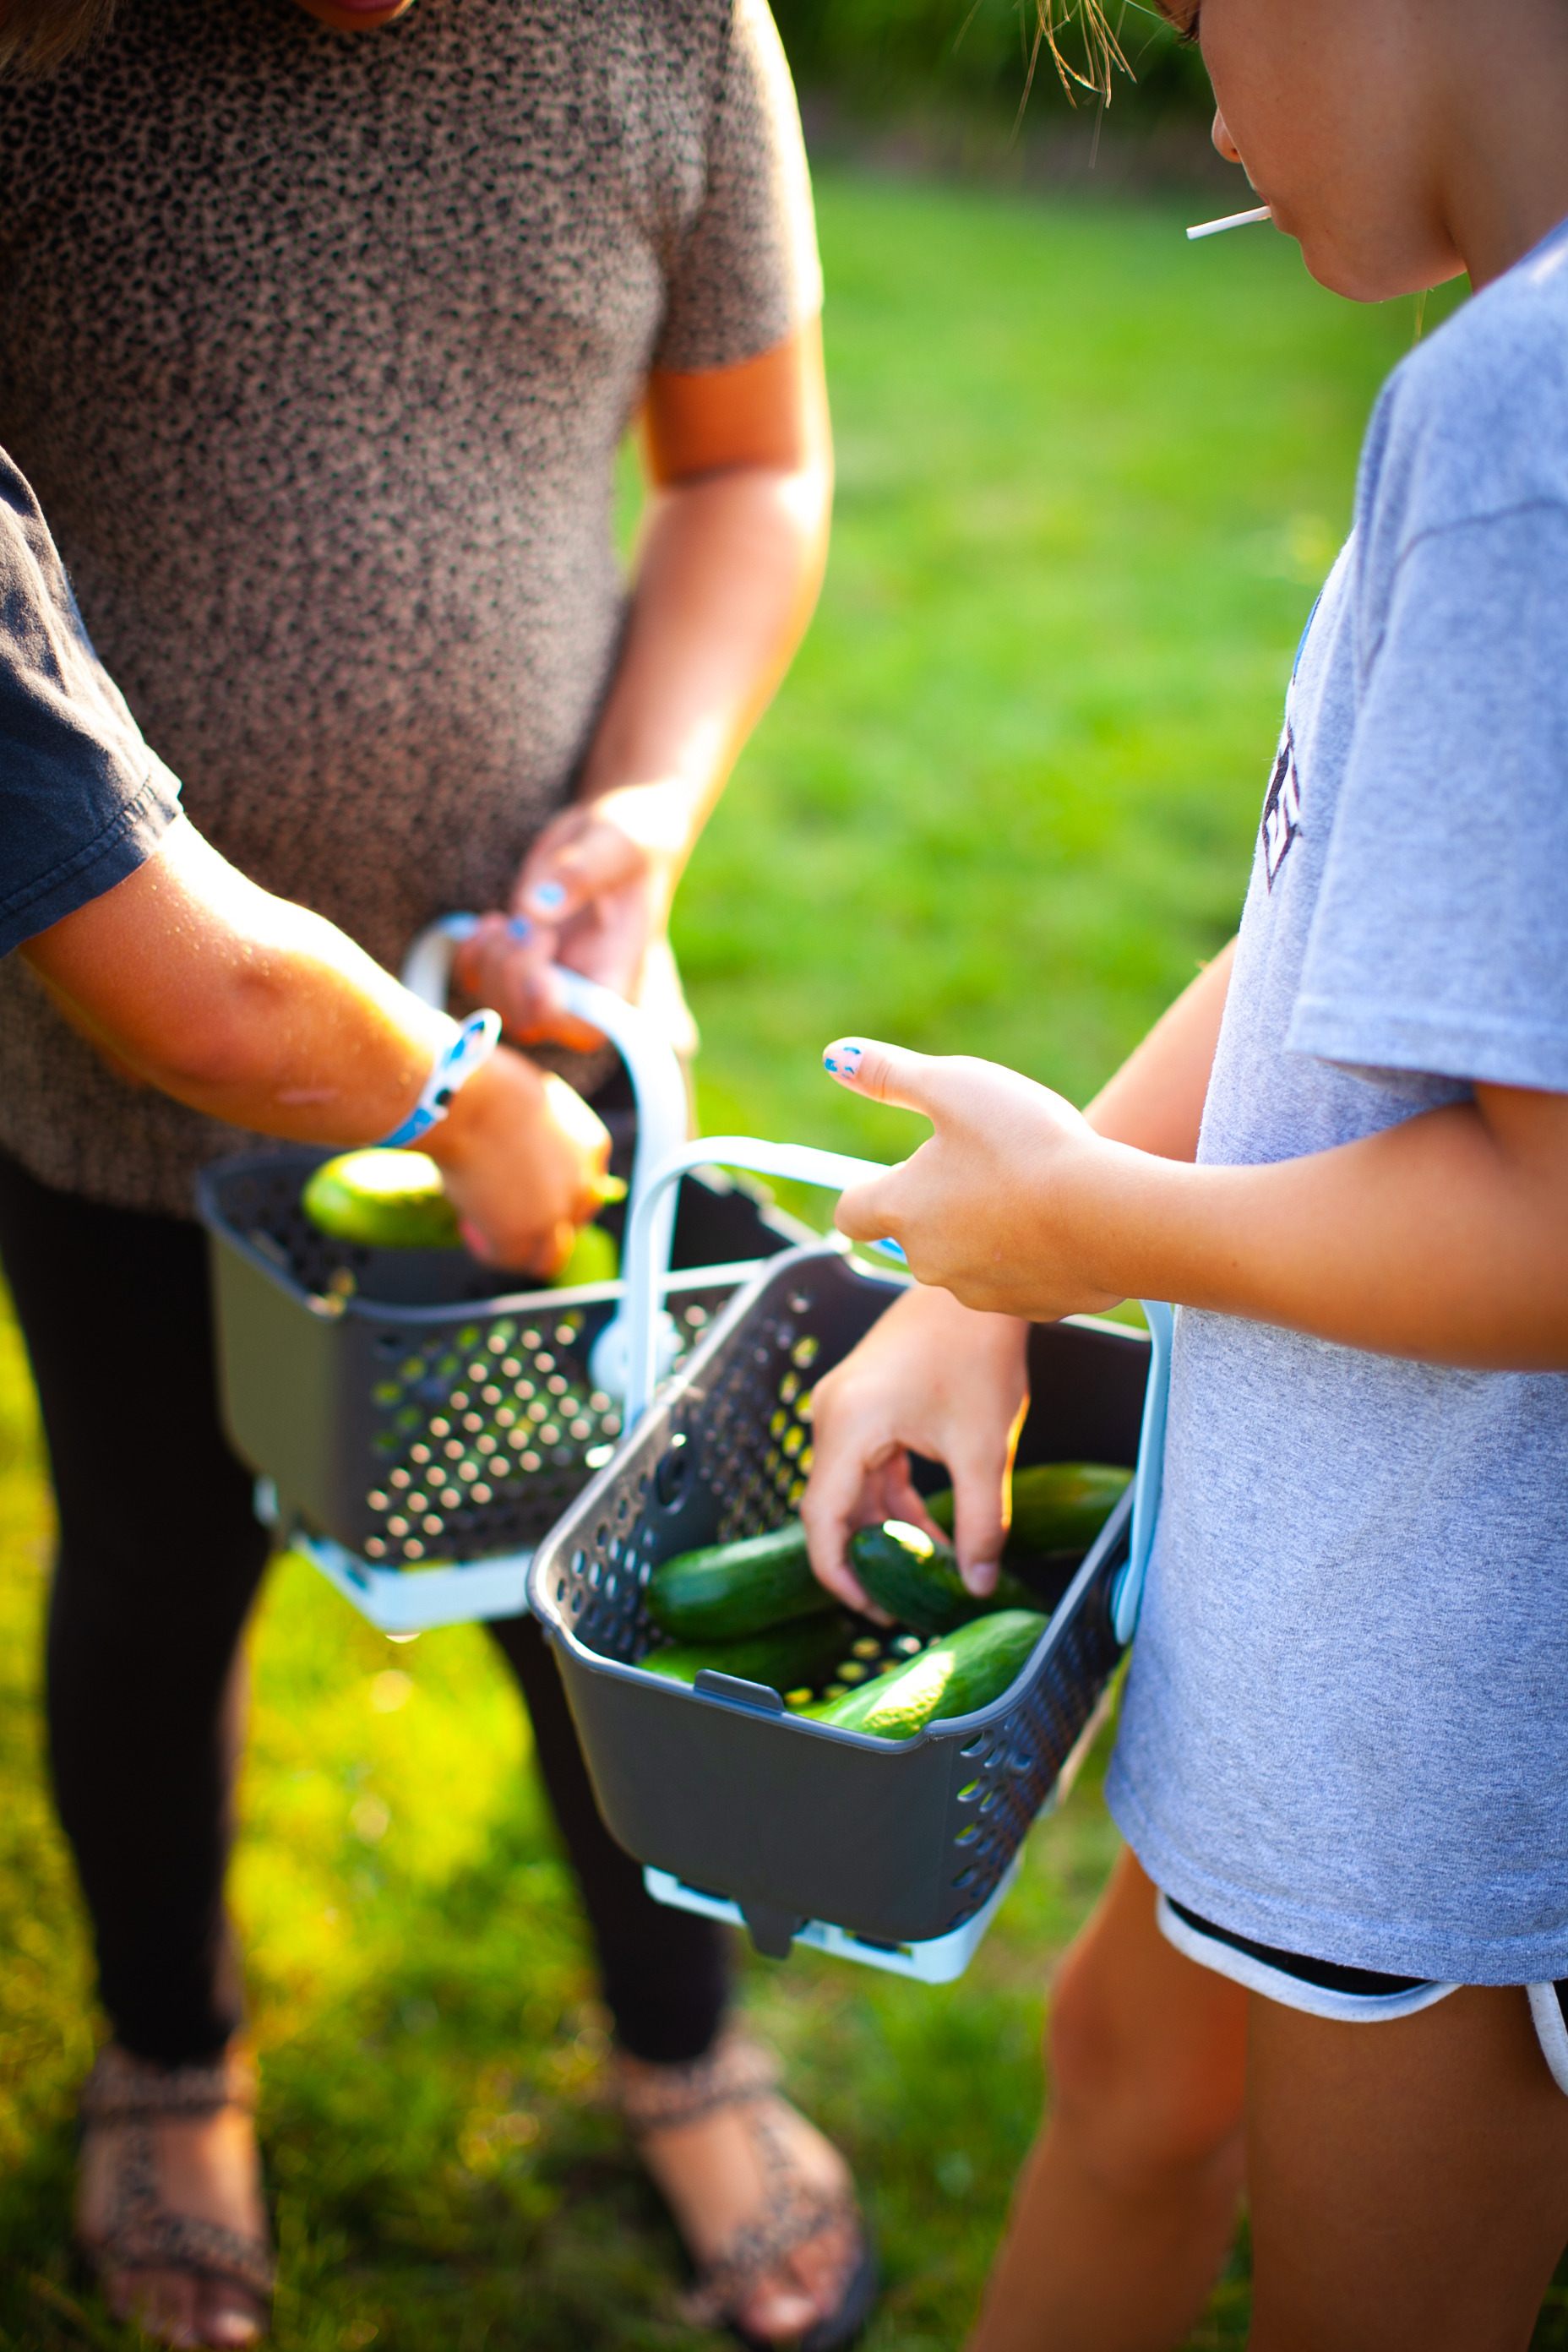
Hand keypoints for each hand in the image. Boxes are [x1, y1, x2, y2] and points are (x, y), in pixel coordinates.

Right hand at [425, 1047, 611, 1274]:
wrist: (467, 1098)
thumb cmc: (490, 1087)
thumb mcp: (535, 1101)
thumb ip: (543, 1131)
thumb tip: (520, 1146)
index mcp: (592, 1147)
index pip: (586, 1183)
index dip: (553, 1185)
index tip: (523, 1181)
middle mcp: (584, 1183)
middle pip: (574, 1219)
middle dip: (542, 1217)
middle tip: (506, 1207)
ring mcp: (556, 1212)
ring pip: (551, 1256)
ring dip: (523, 1249)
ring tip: (491, 1232)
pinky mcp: (523, 1232)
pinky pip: (511, 1260)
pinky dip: (490, 1251)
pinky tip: (470, 1231)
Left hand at [452, 783, 691, 1052]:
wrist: (612, 831)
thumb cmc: (632, 835)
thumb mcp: (617, 842)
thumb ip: (582, 874)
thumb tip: (533, 909)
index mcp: (617, 970)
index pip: (588, 1027)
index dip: (554, 1012)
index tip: (542, 958)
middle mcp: (582, 984)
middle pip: (531, 1023)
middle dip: (511, 976)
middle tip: (520, 925)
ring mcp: (547, 974)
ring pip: (497, 1006)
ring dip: (486, 966)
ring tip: (501, 921)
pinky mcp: (516, 956)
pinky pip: (478, 981)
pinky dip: (469, 958)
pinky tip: (487, 923)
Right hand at [801, 1285, 1030, 1609]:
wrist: (979, 1289)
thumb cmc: (977, 1352)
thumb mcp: (982, 1450)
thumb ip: (979, 1524)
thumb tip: (977, 1583)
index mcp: (848, 1427)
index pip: (822, 1520)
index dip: (840, 1575)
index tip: (872, 1610)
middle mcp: (832, 1415)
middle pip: (833, 1507)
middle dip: (867, 1557)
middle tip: (901, 1602)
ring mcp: (846, 1407)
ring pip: (853, 1489)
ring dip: (887, 1528)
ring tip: (928, 1568)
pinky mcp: (865, 1402)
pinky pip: (868, 1465)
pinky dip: (893, 1499)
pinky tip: (932, 1528)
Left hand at [822, 1038, 1125, 1321]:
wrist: (1110, 1215)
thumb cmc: (1025, 1143)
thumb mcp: (954, 1085)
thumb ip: (891, 1074)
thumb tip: (837, 1056)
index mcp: (900, 1209)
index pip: (850, 1211)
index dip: (868, 1186)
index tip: (903, 1166)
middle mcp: (927, 1261)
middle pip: (914, 1233)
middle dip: (940, 1202)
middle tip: (988, 1162)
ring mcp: (979, 1292)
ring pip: (968, 1257)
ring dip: (986, 1228)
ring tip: (1032, 1188)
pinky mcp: (1032, 1308)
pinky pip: (1020, 1278)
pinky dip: (1033, 1254)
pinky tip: (1065, 1221)